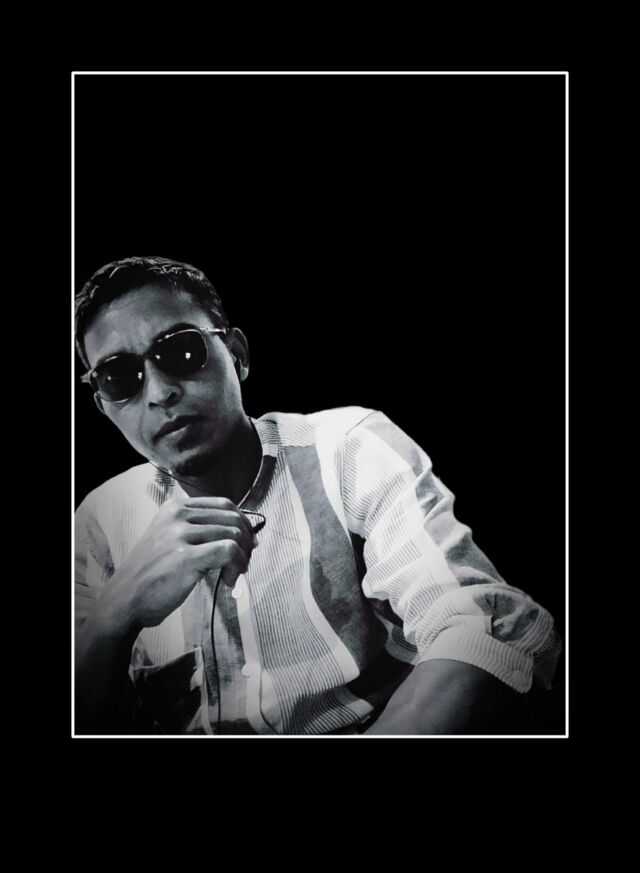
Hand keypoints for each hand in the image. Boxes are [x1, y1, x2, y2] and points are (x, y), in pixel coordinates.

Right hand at [98, 497, 256, 632]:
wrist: (125, 599)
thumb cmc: (152, 575)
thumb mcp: (170, 539)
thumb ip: (200, 531)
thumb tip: (246, 534)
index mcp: (174, 507)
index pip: (223, 504)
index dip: (242, 523)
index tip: (247, 543)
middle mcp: (177, 515)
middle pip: (232, 518)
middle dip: (246, 542)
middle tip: (243, 563)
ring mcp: (181, 534)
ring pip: (234, 534)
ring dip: (242, 557)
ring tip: (233, 575)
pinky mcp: (187, 557)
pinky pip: (229, 551)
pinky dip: (236, 567)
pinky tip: (228, 582)